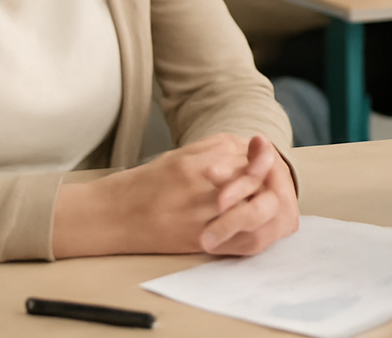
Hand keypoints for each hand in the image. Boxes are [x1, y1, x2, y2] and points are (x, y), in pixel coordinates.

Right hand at [53, 133, 297, 256]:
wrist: (116, 215)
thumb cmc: (151, 182)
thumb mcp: (186, 153)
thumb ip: (223, 148)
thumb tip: (258, 149)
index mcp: (199, 164)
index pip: (249, 160)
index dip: (264, 159)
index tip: (267, 157)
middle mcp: (202, 191)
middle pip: (256, 186)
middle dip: (271, 184)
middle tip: (275, 183)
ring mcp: (203, 219)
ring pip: (255, 213)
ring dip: (268, 208)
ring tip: (270, 202)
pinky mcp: (201, 243)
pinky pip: (243, 240)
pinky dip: (257, 231)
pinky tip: (258, 223)